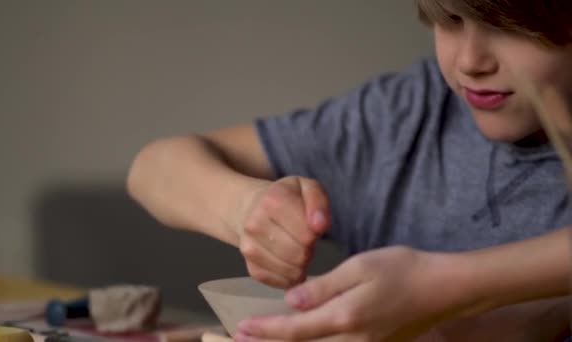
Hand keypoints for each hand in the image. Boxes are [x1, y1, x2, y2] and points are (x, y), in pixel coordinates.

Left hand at [234, 246, 464, 341]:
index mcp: (345, 318)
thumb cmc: (402, 270)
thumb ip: (323, 287)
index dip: (266, 330)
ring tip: (265, 339)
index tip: (241, 328)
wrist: (444, 289)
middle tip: (240, 338)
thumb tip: (290, 301)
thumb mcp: (360, 267)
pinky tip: (304, 337)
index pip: (295, 329)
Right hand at [237, 176, 330, 288]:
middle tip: (305, 241)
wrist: (250, 207)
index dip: (315, 233)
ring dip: (301, 265)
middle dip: (309, 250)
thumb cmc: (285, 198)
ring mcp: (249, 248)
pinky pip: (279, 282)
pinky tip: (289, 263)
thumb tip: (320, 226)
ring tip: (297, 249)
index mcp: (272, 201)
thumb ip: (318, 202)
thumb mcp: (306, 188)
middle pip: (299, 254)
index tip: (311, 227)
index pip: (307, 234)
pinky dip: (290, 276)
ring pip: (290, 271)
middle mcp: (255, 225)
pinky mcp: (250, 267)